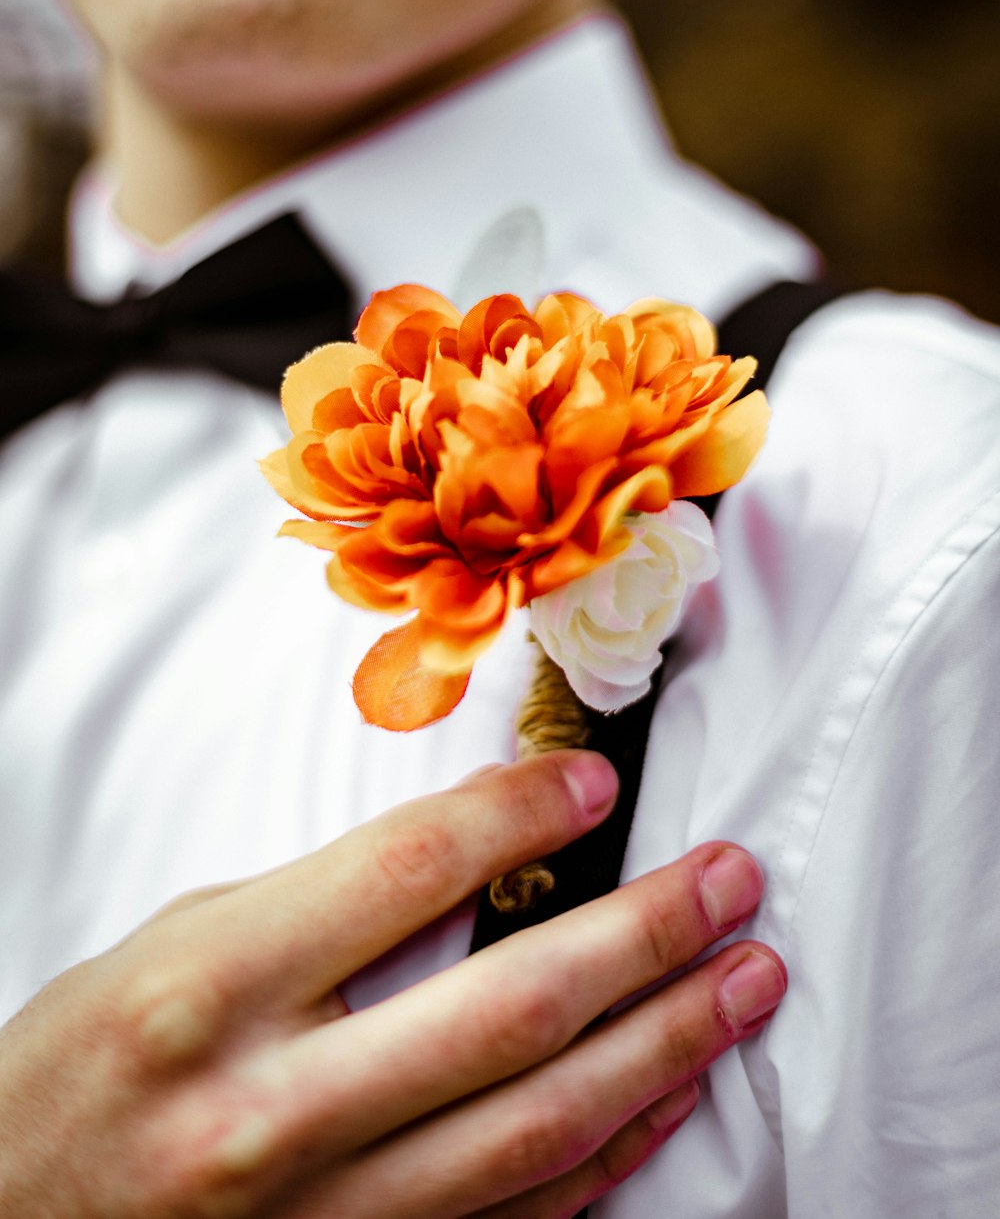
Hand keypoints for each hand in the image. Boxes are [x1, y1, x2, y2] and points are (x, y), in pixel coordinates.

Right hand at [0, 752, 784, 1217]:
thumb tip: (481, 851)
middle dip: (645, 936)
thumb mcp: (175, 949)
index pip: (405, 871)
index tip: (596, 782)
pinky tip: (673, 1090)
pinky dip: (612, 1152)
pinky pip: (520, 1217)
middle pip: (509, 1008)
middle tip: (730, 881)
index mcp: (210, 989)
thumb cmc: (84, 1074)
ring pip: (539, 1127)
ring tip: (745, 979)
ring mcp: (322, 1216)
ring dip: (665, 1045)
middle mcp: (269, 1109)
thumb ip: (320, 906)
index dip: (521, 814)